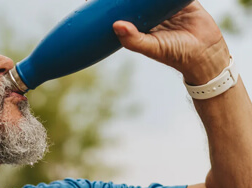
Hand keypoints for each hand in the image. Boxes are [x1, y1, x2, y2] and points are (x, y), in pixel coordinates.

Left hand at [113, 1, 229, 84]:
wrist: (204, 53)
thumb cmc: (175, 54)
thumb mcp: (151, 47)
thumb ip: (133, 39)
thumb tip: (116, 25)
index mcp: (142, 25)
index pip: (128, 11)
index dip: (121, 5)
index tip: (110, 0)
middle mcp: (153, 15)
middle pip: (140, 1)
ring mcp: (167, 7)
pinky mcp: (183, 1)